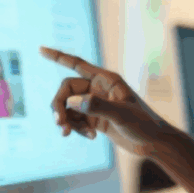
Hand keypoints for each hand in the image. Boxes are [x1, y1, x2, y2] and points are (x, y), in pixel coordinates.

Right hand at [40, 47, 177, 156]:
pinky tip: (92, 137)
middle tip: (60, 124)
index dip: (58, 56)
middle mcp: (98, 88)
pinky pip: (75, 120)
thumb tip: (71, 102)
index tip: (40, 49)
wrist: (153, 142)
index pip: (76, 63)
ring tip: (69, 134)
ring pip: (68, 107)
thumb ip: (96, 106)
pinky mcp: (95, 118)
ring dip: (66, 120)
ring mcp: (95, 104)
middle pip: (66, 91)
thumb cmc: (143, 124)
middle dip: (59, 106)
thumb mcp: (122, 115)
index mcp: (106, 79)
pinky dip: (77, 128)